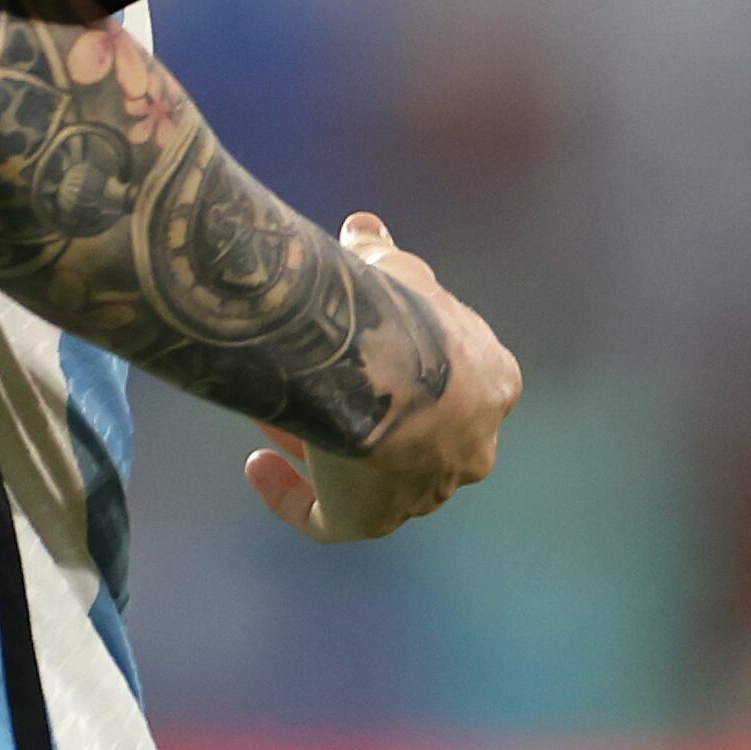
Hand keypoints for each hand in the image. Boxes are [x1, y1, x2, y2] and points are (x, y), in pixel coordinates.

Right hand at [245, 215, 520, 542]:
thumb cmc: (396, 308)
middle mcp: (471, 446)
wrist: (377, 364)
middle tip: (319, 383)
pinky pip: (329, 518)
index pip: (457, 380)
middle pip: (418, 435)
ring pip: (374, 475)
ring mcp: (425, 491)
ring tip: (272, 411)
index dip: (403, 362)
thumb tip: (360, 228)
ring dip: (326, 444)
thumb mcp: (390, 266)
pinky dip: (292, 494)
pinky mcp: (374, 521)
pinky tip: (257, 462)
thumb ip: (377, 253)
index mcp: (493, 384)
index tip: (361, 348)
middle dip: (369, 411)